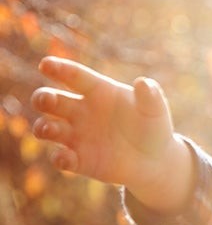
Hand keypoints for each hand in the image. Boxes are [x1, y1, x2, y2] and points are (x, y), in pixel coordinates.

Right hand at [31, 56, 191, 211]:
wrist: (156, 160)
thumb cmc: (153, 127)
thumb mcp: (155, 110)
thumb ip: (150, 96)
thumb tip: (143, 83)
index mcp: (98, 92)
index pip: (75, 76)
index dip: (59, 69)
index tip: (46, 64)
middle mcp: (81, 111)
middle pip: (51, 100)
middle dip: (43, 98)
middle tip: (46, 99)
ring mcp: (76, 136)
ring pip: (47, 128)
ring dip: (43, 127)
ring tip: (50, 128)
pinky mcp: (78, 161)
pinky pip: (61, 159)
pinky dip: (60, 159)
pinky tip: (67, 158)